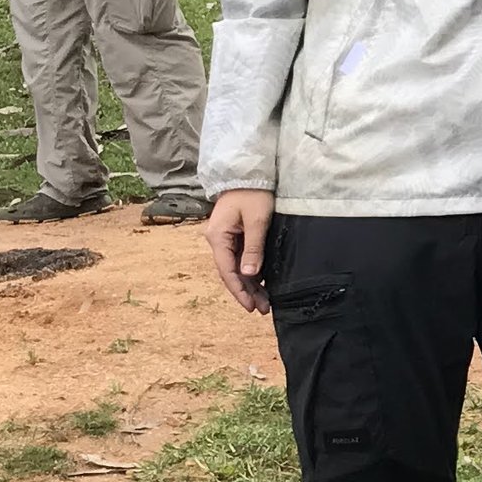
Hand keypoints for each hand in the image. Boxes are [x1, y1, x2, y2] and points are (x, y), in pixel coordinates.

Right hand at [204, 188, 275, 313]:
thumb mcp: (257, 220)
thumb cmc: (253, 192)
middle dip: (246, 292)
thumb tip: (249, 275)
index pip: (227, 270)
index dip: (238, 291)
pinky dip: (250, 272)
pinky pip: (240, 258)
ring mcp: (225, 237)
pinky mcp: (234, 234)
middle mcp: (217, 239)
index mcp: (218, 236)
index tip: (249, 307)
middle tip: (262, 309)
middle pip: (230, 272)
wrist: (248, 171)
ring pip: (235, 267)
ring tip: (263, 302)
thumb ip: (254, 247)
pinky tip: (261, 283)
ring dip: (249, 285)